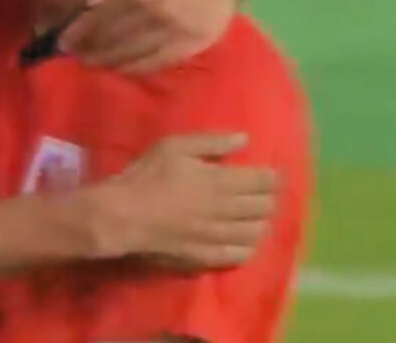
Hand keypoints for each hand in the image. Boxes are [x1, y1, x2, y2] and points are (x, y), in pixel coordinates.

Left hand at [59, 0, 247, 71]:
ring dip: (106, 62)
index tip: (63, 43)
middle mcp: (152, 15)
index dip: (76, 36)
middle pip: (110, 42)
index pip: (96, 22)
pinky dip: (132, 68)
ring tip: (93, 62)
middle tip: (74, 55)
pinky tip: (120, 66)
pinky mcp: (188, 46)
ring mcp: (172, 34)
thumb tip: (85, 4)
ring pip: (130, 57)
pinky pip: (153, 64)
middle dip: (88, 51)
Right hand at [84, 133, 276, 267]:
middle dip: (269, 199)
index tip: (272, 175)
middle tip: (265, 194)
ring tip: (257, 217)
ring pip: (255, 233)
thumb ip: (211, 142)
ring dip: (261, 223)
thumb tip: (244, 139)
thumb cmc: (146, 176)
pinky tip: (244, 242)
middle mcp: (225, 210)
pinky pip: (238, 255)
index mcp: (220, 181)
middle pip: (263, 207)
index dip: (272, 178)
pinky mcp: (205, 256)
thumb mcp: (174, 146)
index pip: (261, 181)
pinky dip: (247, 247)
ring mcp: (217, 236)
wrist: (123, 216)